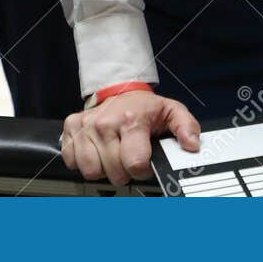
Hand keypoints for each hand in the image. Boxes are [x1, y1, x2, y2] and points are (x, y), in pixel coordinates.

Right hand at [61, 89, 200, 185]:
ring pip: (91, 171)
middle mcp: (106, 123)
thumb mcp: (171, 112)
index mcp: (132, 120)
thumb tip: (192, 145)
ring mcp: (86, 126)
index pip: (135, 164)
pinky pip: (72, 162)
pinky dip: (85, 162)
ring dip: (103, 168)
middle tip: (128, 156)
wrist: (119, 89)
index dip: (142, 170)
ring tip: (113, 154)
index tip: (144, 162)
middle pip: (114, 172)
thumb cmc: (144, 107)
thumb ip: (186, 128)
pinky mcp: (71, 128)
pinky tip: (97, 150)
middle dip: (124, 171)